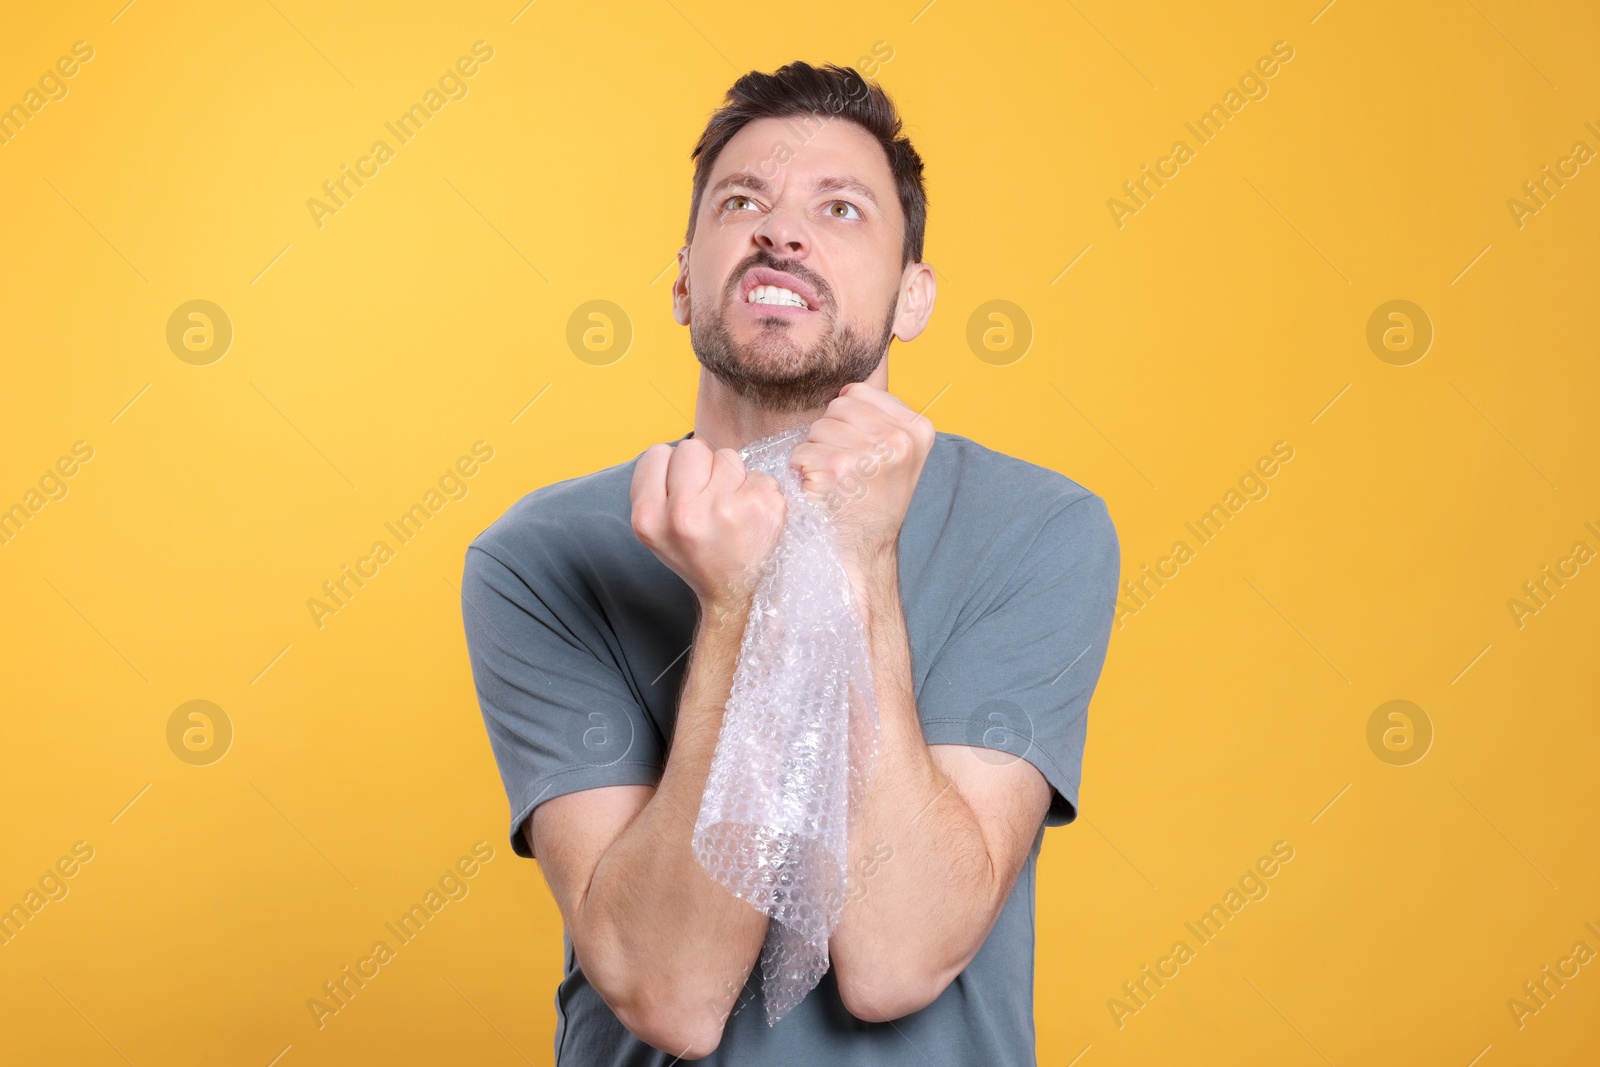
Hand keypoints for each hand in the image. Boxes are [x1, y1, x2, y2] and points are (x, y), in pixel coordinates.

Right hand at [630, 438, 786, 618]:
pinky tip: (750, 516)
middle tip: (709, 498)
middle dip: (703, 466)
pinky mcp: (762, 506)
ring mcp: (727, 507)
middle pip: (693, 448)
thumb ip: (655, 486)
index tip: (682, 491)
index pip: (657, 453)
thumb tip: (679, 449)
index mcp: (649, 517)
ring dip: (731, 477)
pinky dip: (756, 490)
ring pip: (727, 455)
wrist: (732, 593)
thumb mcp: (654, 528)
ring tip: (730, 509)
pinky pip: (757, 473)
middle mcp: (685, 513)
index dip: (672, 469)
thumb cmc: (694, 553)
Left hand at [789, 382, 934, 577]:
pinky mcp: (839, 469)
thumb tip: (844, 390)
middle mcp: (899, 439)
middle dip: (830, 436)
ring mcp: (870, 454)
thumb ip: (879, 418)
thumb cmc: (874, 500)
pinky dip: (802, 471)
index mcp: (918, 429)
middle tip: (846, 470)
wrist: (865, 550)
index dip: (847, 421)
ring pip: (817, 428)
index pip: (858, 393)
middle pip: (837, 407)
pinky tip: (822, 491)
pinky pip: (801, 452)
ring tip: (835, 481)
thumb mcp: (896, 455)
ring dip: (815, 454)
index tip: (861, 453)